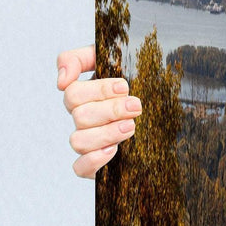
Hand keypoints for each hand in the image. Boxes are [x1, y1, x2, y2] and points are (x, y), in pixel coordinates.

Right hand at [57, 45, 140, 177]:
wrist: (164, 106)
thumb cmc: (136, 78)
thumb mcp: (112, 58)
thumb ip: (79, 58)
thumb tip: (61, 80)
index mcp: (84, 95)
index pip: (73, 93)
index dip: (99, 90)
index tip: (124, 87)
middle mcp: (83, 118)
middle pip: (80, 117)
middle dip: (111, 110)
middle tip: (136, 106)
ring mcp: (88, 141)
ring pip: (78, 141)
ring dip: (106, 133)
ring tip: (131, 127)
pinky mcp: (96, 163)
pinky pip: (80, 168)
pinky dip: (93, 160)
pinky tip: (114, 150)